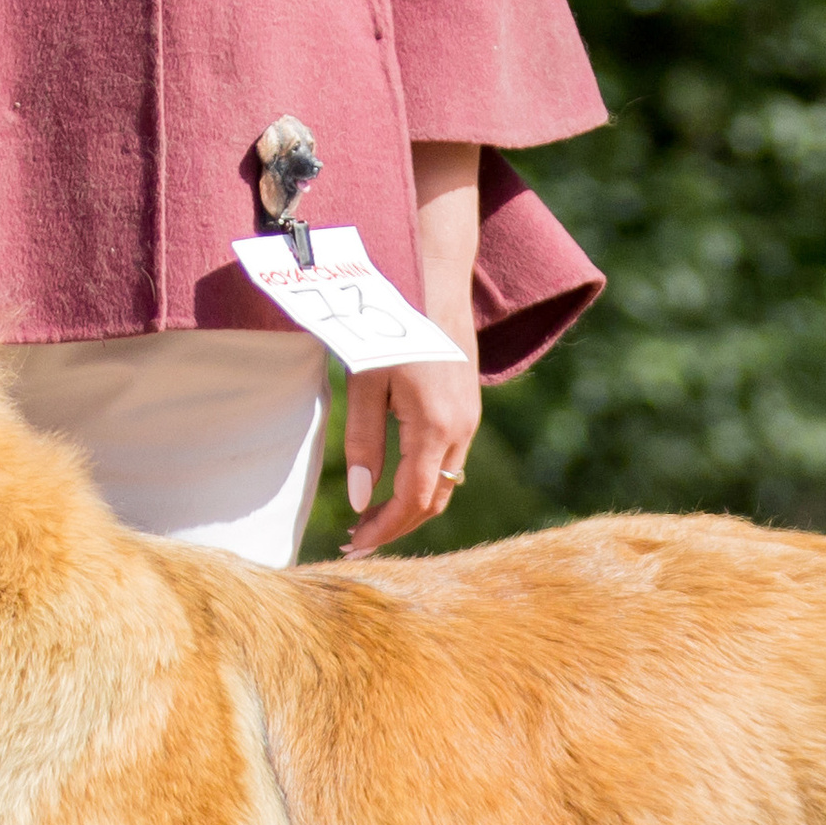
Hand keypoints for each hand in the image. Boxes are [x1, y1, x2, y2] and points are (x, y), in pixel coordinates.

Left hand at [343, 141, 481, 557]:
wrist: (433, 278)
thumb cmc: (390, 325)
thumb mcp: (366, 383)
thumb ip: (364, 443)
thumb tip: (362, 501)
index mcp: (437, 426)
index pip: (414, 501)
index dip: (384, 530)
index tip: (354, 545)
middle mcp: (462, 429)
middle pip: (434, 501)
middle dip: (396, 527)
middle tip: (356, 542)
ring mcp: (471, 419)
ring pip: (446, 484)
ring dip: (410, 507)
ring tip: (370, 520)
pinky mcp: (468, 409)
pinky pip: (450, 462)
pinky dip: (424, 483)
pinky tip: (395, 485)